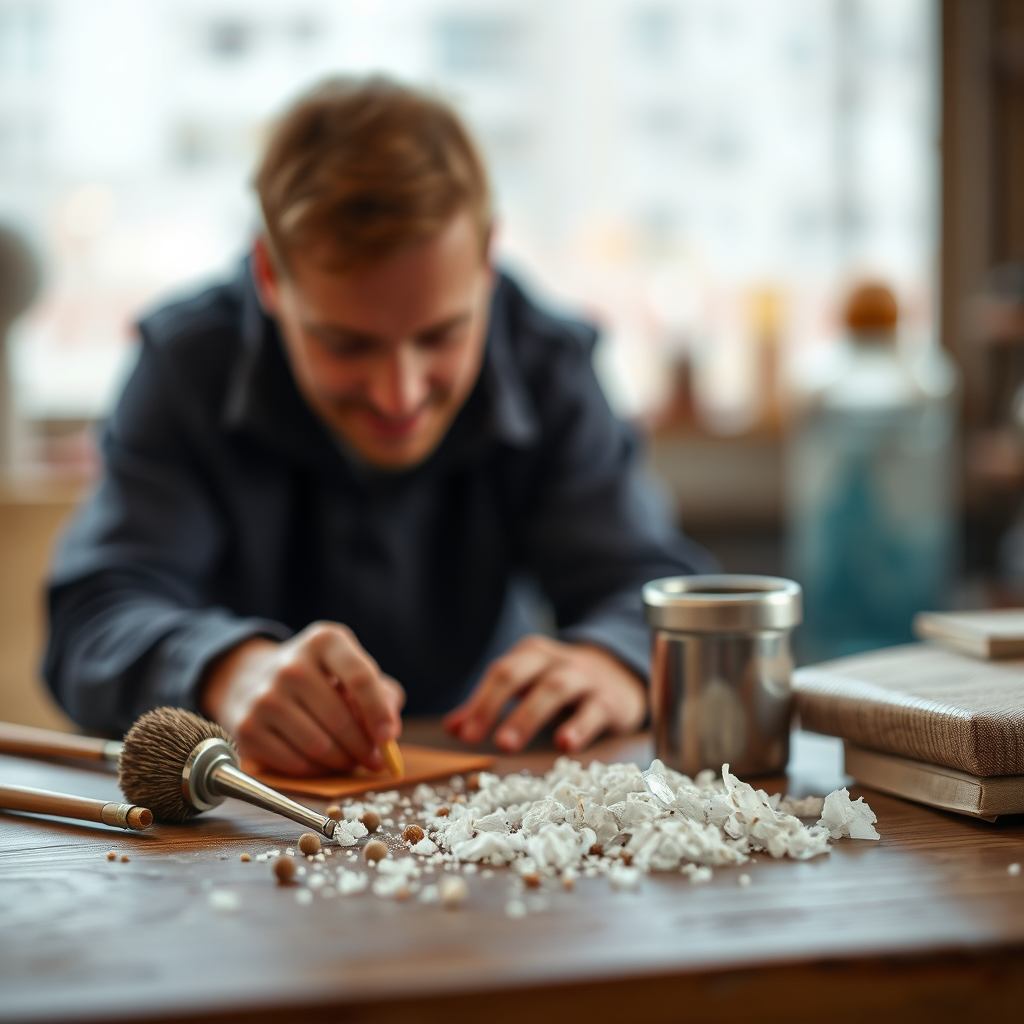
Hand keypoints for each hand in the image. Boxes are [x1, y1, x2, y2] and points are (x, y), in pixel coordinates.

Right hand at [200, 622, 404, 775]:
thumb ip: (381, 694)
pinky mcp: (248, 728)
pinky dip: (316, 770)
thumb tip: (388, 734)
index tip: (389, 737)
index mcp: (324, 641)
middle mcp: (291, 665)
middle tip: (375, 760)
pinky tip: (322, 763)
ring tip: (350, 760)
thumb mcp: (349, 668)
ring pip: (319, 746)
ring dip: (342, 761)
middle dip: (364, 747)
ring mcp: (265, 697)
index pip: (359, 677)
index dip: (378, 711)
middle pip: (340, 719)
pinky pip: (295, 763)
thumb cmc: (318, 677)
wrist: (251, 677)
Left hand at [442, 635, 644, 752]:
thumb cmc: (564, 683)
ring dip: (528, 715)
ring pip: (554, 688)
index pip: (499, 673)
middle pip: (519, 673)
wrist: (622, 673)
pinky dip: (578, 726)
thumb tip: (453, 727)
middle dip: (495, 704)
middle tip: (476, 737)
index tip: (463, 734)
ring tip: (507, 744)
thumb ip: (490, 705)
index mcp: (531, 655)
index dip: (479, 702)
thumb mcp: (528, 685)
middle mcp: (555, 660)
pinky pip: (594, 710)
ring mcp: (584, 678)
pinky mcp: (610, 699)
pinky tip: (564, 744)